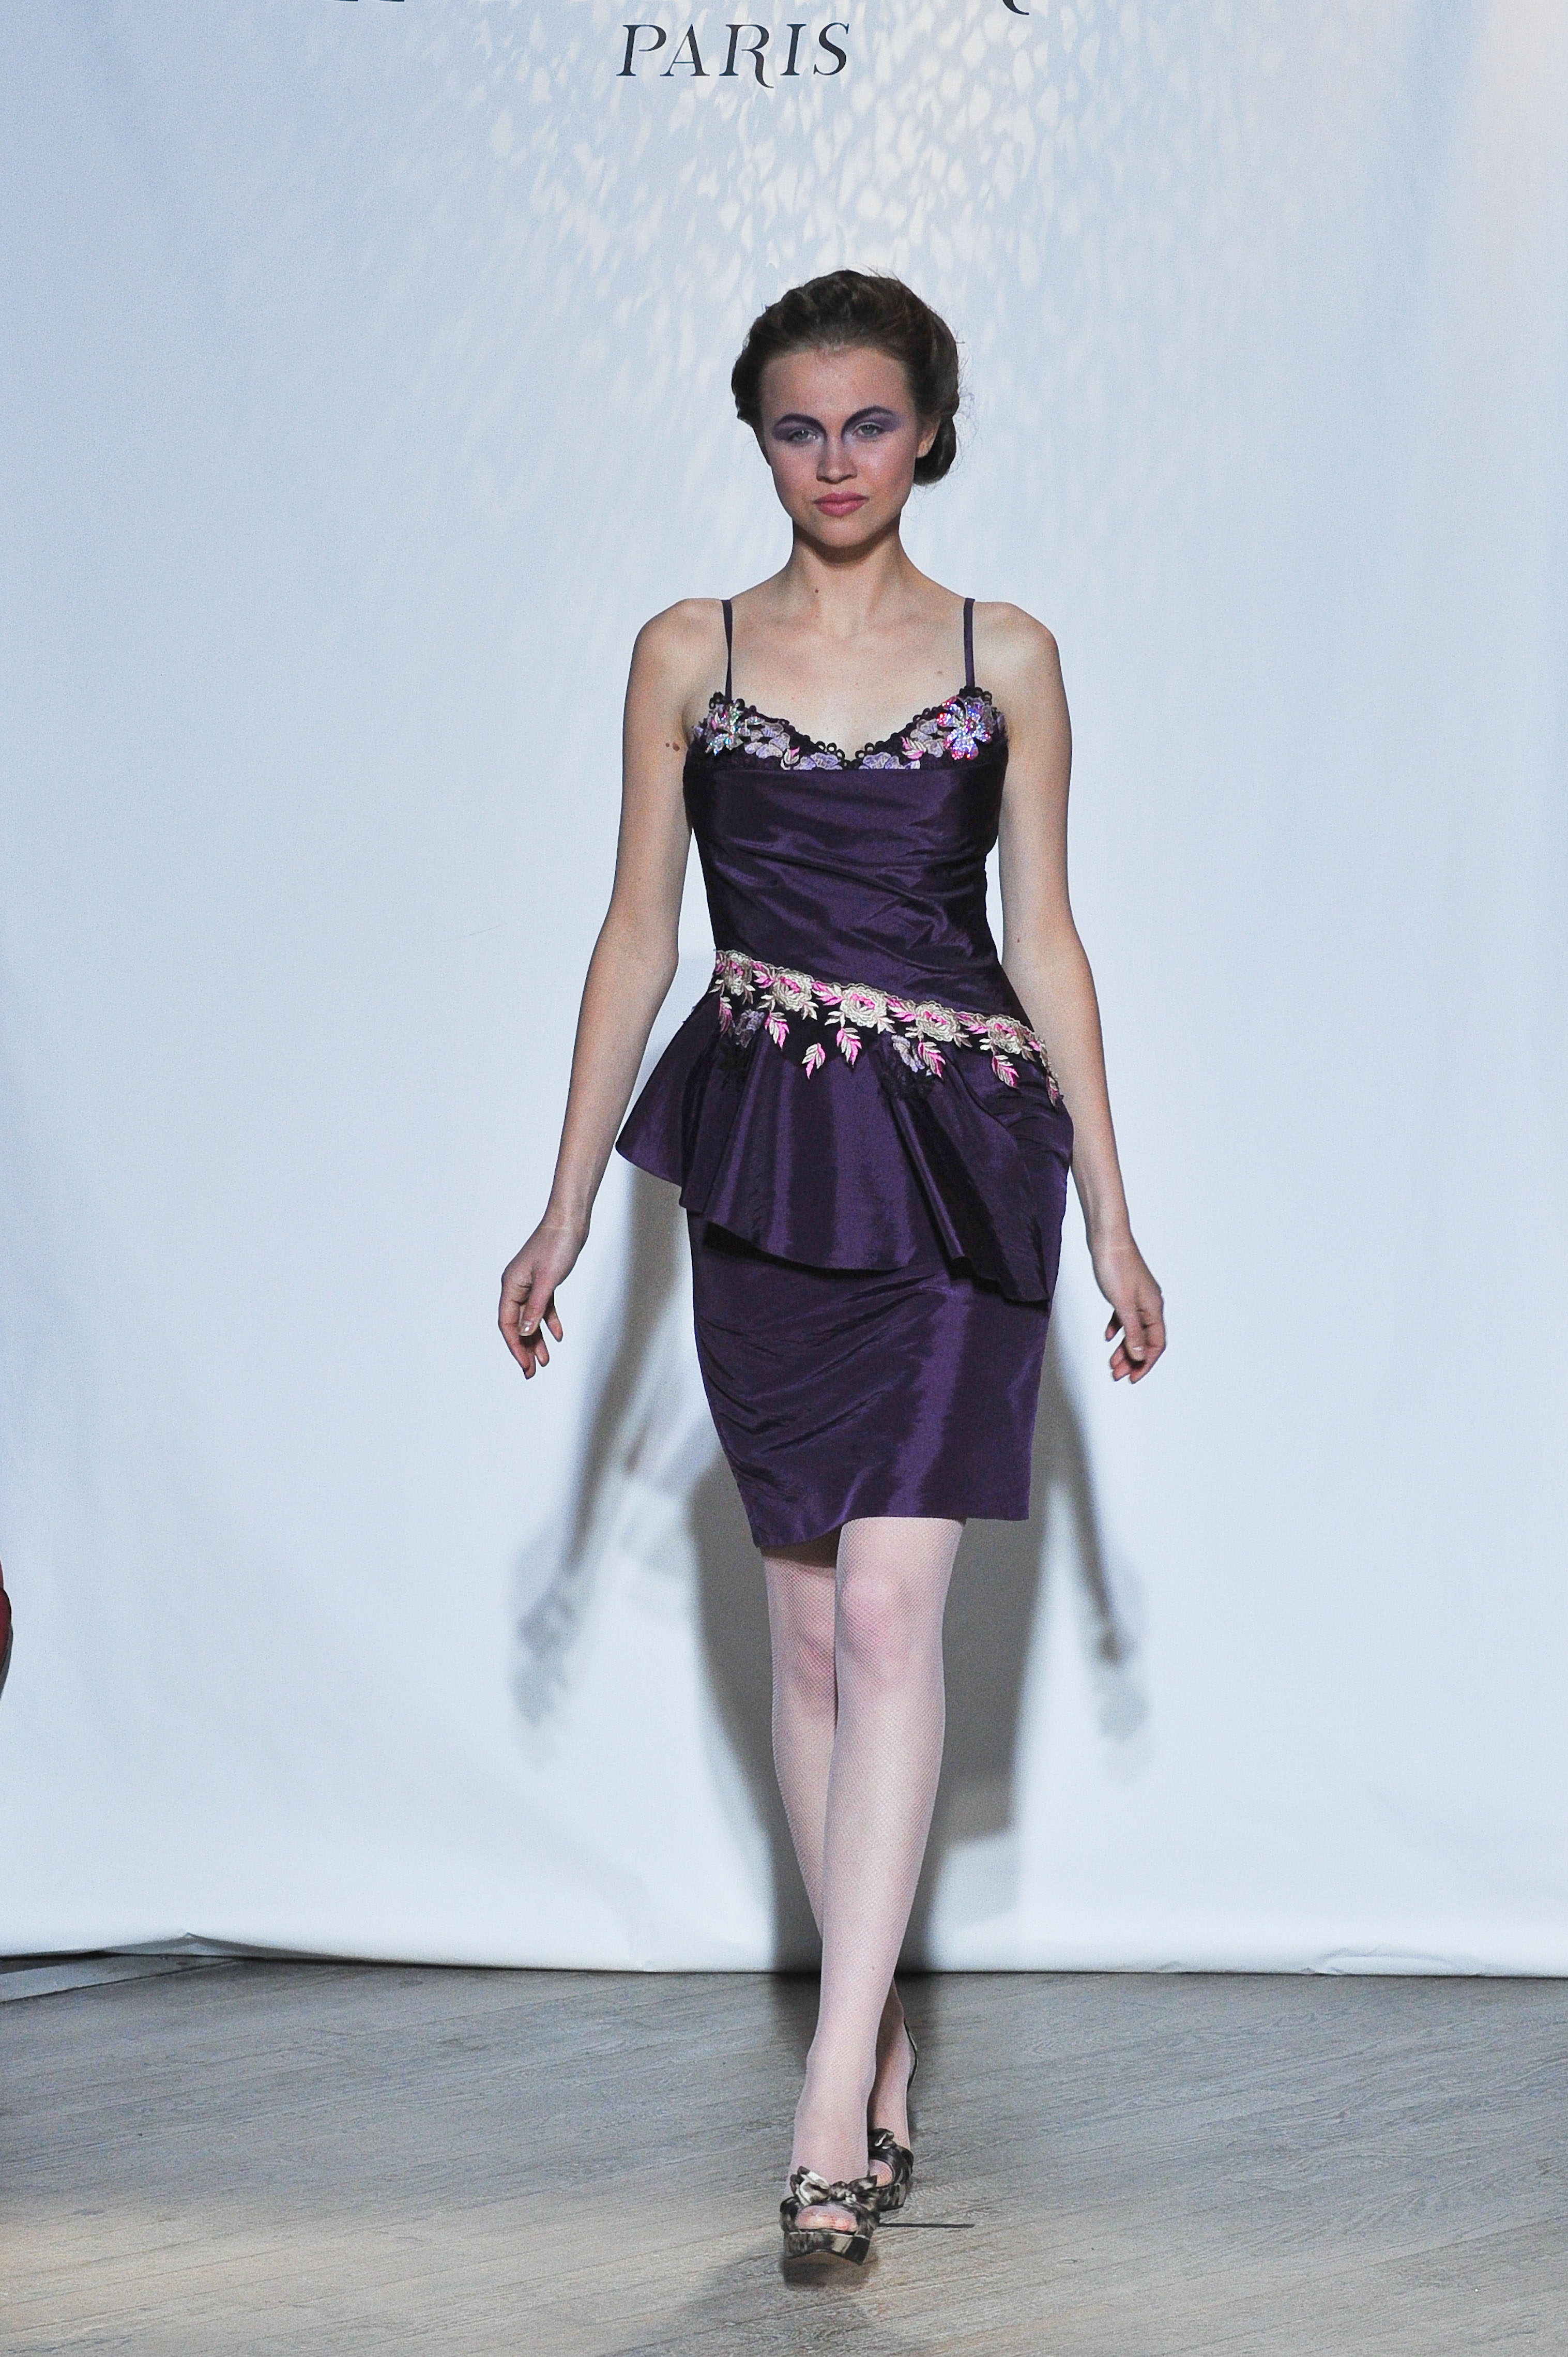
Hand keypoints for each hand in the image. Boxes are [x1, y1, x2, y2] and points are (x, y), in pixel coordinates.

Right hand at [498, 1214, 584, 1377]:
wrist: (570, 1222)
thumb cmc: (556, 1246)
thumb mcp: (546, 1281)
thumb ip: (536, 1308)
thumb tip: (525, 1333)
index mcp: (511, 1285)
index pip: (508, 1323)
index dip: (515, 1346)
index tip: (525, 1365)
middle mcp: (517, 1286)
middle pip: (518, 1324)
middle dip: (524, 1349)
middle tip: (532, 1372)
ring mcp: (530, 1284)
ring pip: (531, 1318)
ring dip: (537, 1339)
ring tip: (544, 1360)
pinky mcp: (544, 1281)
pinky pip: (544, 1307)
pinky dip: (550, 1321)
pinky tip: (558, 1336)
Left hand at [1091, 1234, 1165, 1382]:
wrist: (1106, 1236)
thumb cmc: (1115, 1265)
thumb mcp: (1122, 1304)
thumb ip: (1133, 1332)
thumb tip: (1141, 1356)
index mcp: (1153, 1307)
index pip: (1156, 1344)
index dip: (1145, 1364)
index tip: (1132, 1378)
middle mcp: (1150, 1303)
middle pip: (1145, 1340)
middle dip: (1132, 1360)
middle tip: (1117, 1375)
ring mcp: (1138, 1296)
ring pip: (1134, 1329)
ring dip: (1124, 1347)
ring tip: (1111, 1363)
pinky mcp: (1125, 1290)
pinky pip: (1124, 1316)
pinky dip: (1117, 1328)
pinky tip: (1108, 1336)